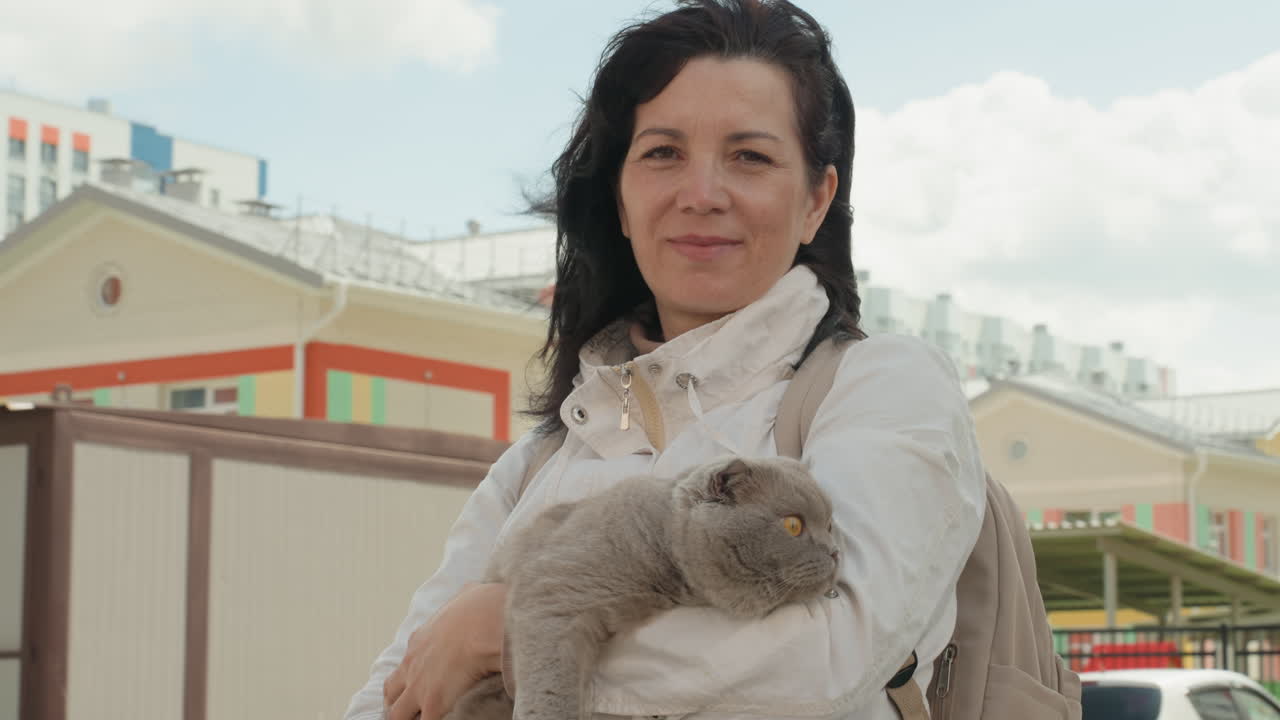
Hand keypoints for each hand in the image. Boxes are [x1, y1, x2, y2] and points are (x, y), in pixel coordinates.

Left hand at [383, 582, 506, 719]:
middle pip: (391, 689)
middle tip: (407, 709)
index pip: (407, 661)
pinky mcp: (431, 703)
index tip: (419, 680)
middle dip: (396, 700)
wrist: (484, 622)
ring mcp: (418, 686)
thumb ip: (465, 597)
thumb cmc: (481, 606)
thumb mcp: (468, 595)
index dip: (411, 674)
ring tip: (416, 719)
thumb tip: (473, 591)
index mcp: (421, 640)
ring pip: (396, 713)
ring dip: (404, 717)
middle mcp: (412, 663)